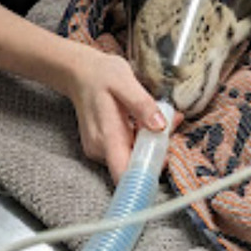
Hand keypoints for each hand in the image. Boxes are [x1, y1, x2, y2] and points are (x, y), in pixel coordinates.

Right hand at [65, 45, 168, 182]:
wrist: (79, 74)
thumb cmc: (101, 75)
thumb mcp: (125, 82)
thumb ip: (142, 105)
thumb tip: (160, 127)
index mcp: (107, 137)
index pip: (124, 175)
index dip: (146, 176)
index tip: (164, 159)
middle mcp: (100, 150)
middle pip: (135, 166)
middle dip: (157, 150)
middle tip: (171, 124)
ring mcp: (99, 150)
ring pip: (133, 158)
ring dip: (151, 143)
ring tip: (159, 117)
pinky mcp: (102, 148)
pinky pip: (127, 150)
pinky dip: (141, 139)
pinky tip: (145, 121)